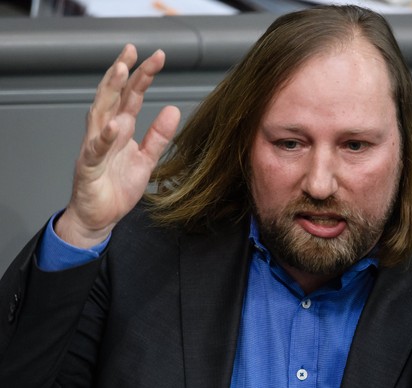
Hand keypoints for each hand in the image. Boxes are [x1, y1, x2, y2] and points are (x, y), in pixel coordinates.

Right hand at [55, 44, 180, 247]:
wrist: (100, 217)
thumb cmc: (118, 187)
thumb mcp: (147, 158)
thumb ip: (159, 136)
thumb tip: (174, 109)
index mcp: (121, 128)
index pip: (132, 96)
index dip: (143, 76)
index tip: (157, 57)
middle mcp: (106, 132)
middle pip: (114, 96)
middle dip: (123, 72)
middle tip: (133, 50)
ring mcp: (95, 147)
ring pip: (100, 113)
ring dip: (110, 92)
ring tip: (121, 71)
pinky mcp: (89, 167)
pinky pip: (96, 150)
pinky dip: (104, 138)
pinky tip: (114, 125)